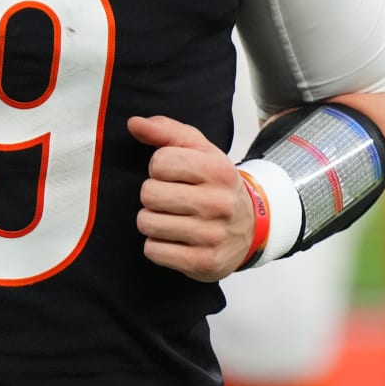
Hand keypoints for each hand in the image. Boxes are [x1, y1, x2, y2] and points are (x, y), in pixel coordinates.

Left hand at [127, 115, 252, 282]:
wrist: (250, 227)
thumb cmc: (216, 185)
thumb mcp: (200, 151)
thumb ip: (166, 131)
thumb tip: (134, 123)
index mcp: (218, 169)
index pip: (159, 162)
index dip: (158, 168)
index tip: (173, 175)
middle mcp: (219, 203)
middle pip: (149, 194)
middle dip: (152, 195)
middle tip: (170, 199)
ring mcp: (212, 235)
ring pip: (147, 223)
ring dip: (152, 221)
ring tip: (170, 219)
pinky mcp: (203, 262)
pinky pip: (153, 250)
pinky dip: (156, 245)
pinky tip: (174, 240)